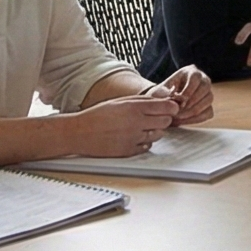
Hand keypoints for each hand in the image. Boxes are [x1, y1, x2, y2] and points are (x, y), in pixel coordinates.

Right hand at [65, 93, 179, 156]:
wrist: (78, 132)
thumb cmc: (98, 115)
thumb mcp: (120, 101)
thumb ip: (143, 101)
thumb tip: (165, 99)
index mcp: (134, 107)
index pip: (167, 107)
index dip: (171, 108)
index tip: (170, 109)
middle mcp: (136, 122)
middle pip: (166, 121)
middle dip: (163, 119)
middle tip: (154, 118)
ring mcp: (133, 138)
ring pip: (158, 135)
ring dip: (153, 131)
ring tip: (140, 128)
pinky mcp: (128, 151)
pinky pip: (147, 147)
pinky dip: (143, 143)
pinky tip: (133, 137)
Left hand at [156, 66, 213, 124]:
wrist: (162, 104)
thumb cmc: (160, 95)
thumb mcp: (158, 92)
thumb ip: (164, 93)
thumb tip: (173, 98)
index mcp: (190, 72)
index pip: (195, 77)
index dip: (189, 89)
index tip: (179, 100)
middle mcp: (202, 80)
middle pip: (205, 87)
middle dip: (192, 101)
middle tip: (179, 110)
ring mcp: (207, 93)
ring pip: (208, 99)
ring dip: (194, 110)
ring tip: (179, 117)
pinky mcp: (208, 106)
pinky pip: (208, 112)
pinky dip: (196, 118)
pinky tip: (183, 121)